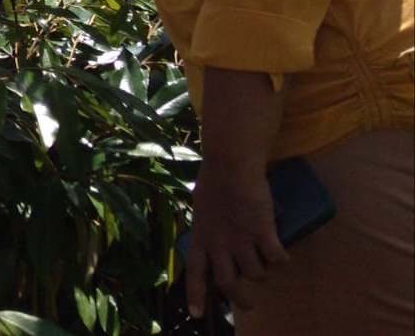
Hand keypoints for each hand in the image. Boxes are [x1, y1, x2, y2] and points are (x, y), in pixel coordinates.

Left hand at [186, 161, 285, 318]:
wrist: (230, 163)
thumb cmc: (215, 179)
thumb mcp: (203, 206)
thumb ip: (210, 225)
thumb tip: (217, 235)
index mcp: (201, 236)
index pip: (195, 273)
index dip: (196, 296)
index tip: (198, 315)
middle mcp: (219, 243)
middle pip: (229, 284)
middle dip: (240, 300)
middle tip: (248, 306)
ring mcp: (240, 239)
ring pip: (257, 274)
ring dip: (264, 275)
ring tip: (267, 267)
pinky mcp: (261, 231)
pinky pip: (276, 259)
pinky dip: (282, 262)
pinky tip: (283, 258)